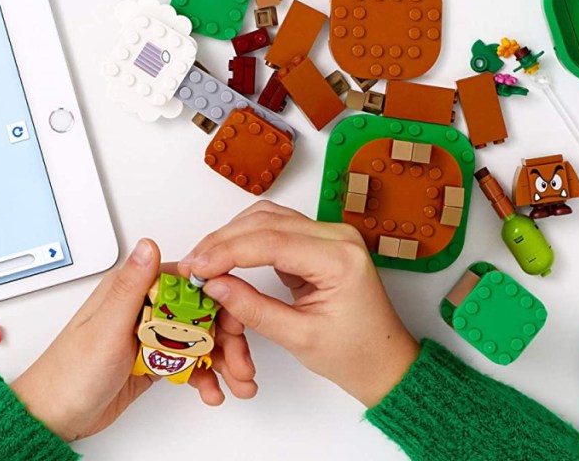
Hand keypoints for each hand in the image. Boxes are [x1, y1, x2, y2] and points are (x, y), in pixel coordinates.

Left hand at [11, 239, 256, 441]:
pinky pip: (189, 362)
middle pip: (200, 313)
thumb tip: (148, 245)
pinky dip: (205, 376)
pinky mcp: (152, 359)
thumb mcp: (106, 327)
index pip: (187, 282)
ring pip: (199, 339)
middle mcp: (142, 308)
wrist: (56, 415)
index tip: (235, 317)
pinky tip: (212, 390)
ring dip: (222, 359)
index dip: (217, 298)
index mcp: (131, 290)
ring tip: (236, 380)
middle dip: (226, 336)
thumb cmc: (70, 371)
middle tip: (241, 359)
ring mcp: (149, 335)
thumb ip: (132, 286)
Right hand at [178, 202, 419, 406]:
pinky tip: (226, 255)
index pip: (271, 242)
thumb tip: (213, 285)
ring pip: (268, 218)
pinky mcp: (319, 242)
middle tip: (192, 265)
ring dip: (232, 235)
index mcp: (339, 259)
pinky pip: (277, 227)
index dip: (227, 252)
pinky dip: (247, 238)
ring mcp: (329, 236)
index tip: (197, 268)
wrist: (385, 361)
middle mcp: (337, 237)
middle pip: (267, 222)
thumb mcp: (299, 338)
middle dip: (223, 241)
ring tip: (204, 261)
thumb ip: (253, 308)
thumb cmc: (354, 354)